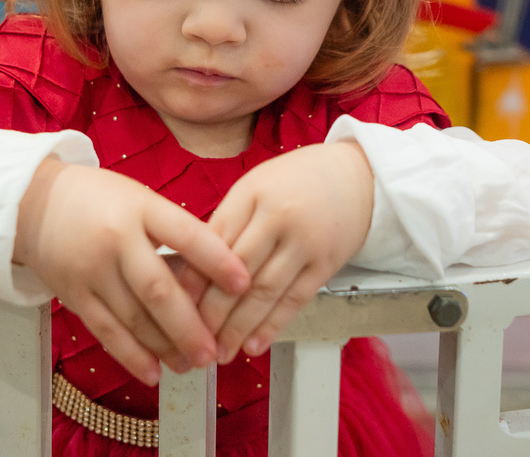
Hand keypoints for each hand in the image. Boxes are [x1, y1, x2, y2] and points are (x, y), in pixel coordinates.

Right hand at [14, 158, 249, 384]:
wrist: (31, 202)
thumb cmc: (99, 199)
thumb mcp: (140, 198)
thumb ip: (173, 230)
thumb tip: (217, 269)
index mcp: (141, 207)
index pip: (186, 235)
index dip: (218, 260)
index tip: (244, 283)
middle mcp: (116, 239)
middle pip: (158, 288)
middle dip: (190, 325)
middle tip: (213, 351)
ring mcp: (92, 269)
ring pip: (133, 317)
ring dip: (165, 346)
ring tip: (191, 364)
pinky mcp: (73, 294)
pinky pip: (106, 331)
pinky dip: (131, 355)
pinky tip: (153, 371)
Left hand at [180, 142, 373, 363]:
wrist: (355, 177)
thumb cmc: (296, 183)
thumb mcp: (256, 187)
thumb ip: (228, 223)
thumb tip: (193, 272)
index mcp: (252, 193)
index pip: (214, 242)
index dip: (193, 279)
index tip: (174, 306)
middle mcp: (278, 216)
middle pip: (237, 272)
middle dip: (213, 312)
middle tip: (193, 339)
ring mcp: (305, 241)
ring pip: (265, 291)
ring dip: (239, 327)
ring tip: (221, 351)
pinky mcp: (326, 262)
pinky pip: (296, 300)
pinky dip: (273, 325)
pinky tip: (254, 344)